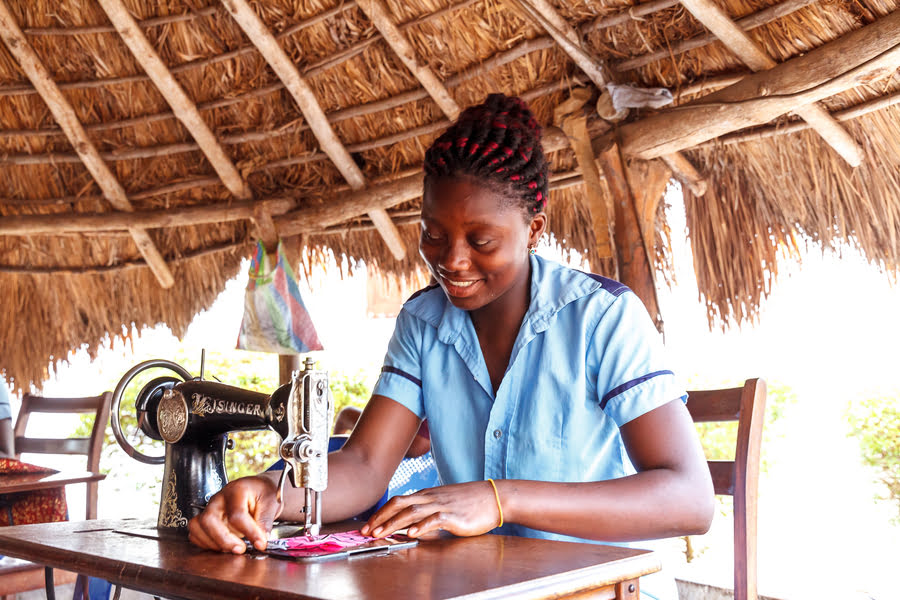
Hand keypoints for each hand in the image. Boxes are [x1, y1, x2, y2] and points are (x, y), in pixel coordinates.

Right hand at [187, 475, 279, 553]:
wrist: (257, 489)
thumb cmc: (263, 493)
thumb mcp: (271, 502)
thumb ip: (265, 521)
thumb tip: (261, 541)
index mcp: (236, 490)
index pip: (237, 515)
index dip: (249, 532)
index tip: (260, 544)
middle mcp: (219, 498)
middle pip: (209, 520)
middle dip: (224, 540)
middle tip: (241, 549)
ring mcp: (209, 508)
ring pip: (198, 527)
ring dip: (214, 543)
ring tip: (233, 548)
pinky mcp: (205, 518)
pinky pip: (195, 533)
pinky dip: (205, 544)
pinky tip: (223, 546)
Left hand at [360, 481, 501, 538]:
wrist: (494, 497)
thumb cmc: (471, 501)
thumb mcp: (444, 503)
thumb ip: (427, 510)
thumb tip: (411, 523)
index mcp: (427, 494)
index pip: (398, 501)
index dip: (381, 513)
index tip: (368, 525)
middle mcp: (431, 497)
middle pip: (400, 504)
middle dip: (381, 518)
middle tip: (366, 531)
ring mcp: (442, 505)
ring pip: (412, 511)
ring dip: (394, 523)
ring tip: (381, 533)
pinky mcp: (454, 515)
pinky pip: (434, 519)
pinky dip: (421, 525)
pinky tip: (411, 533)